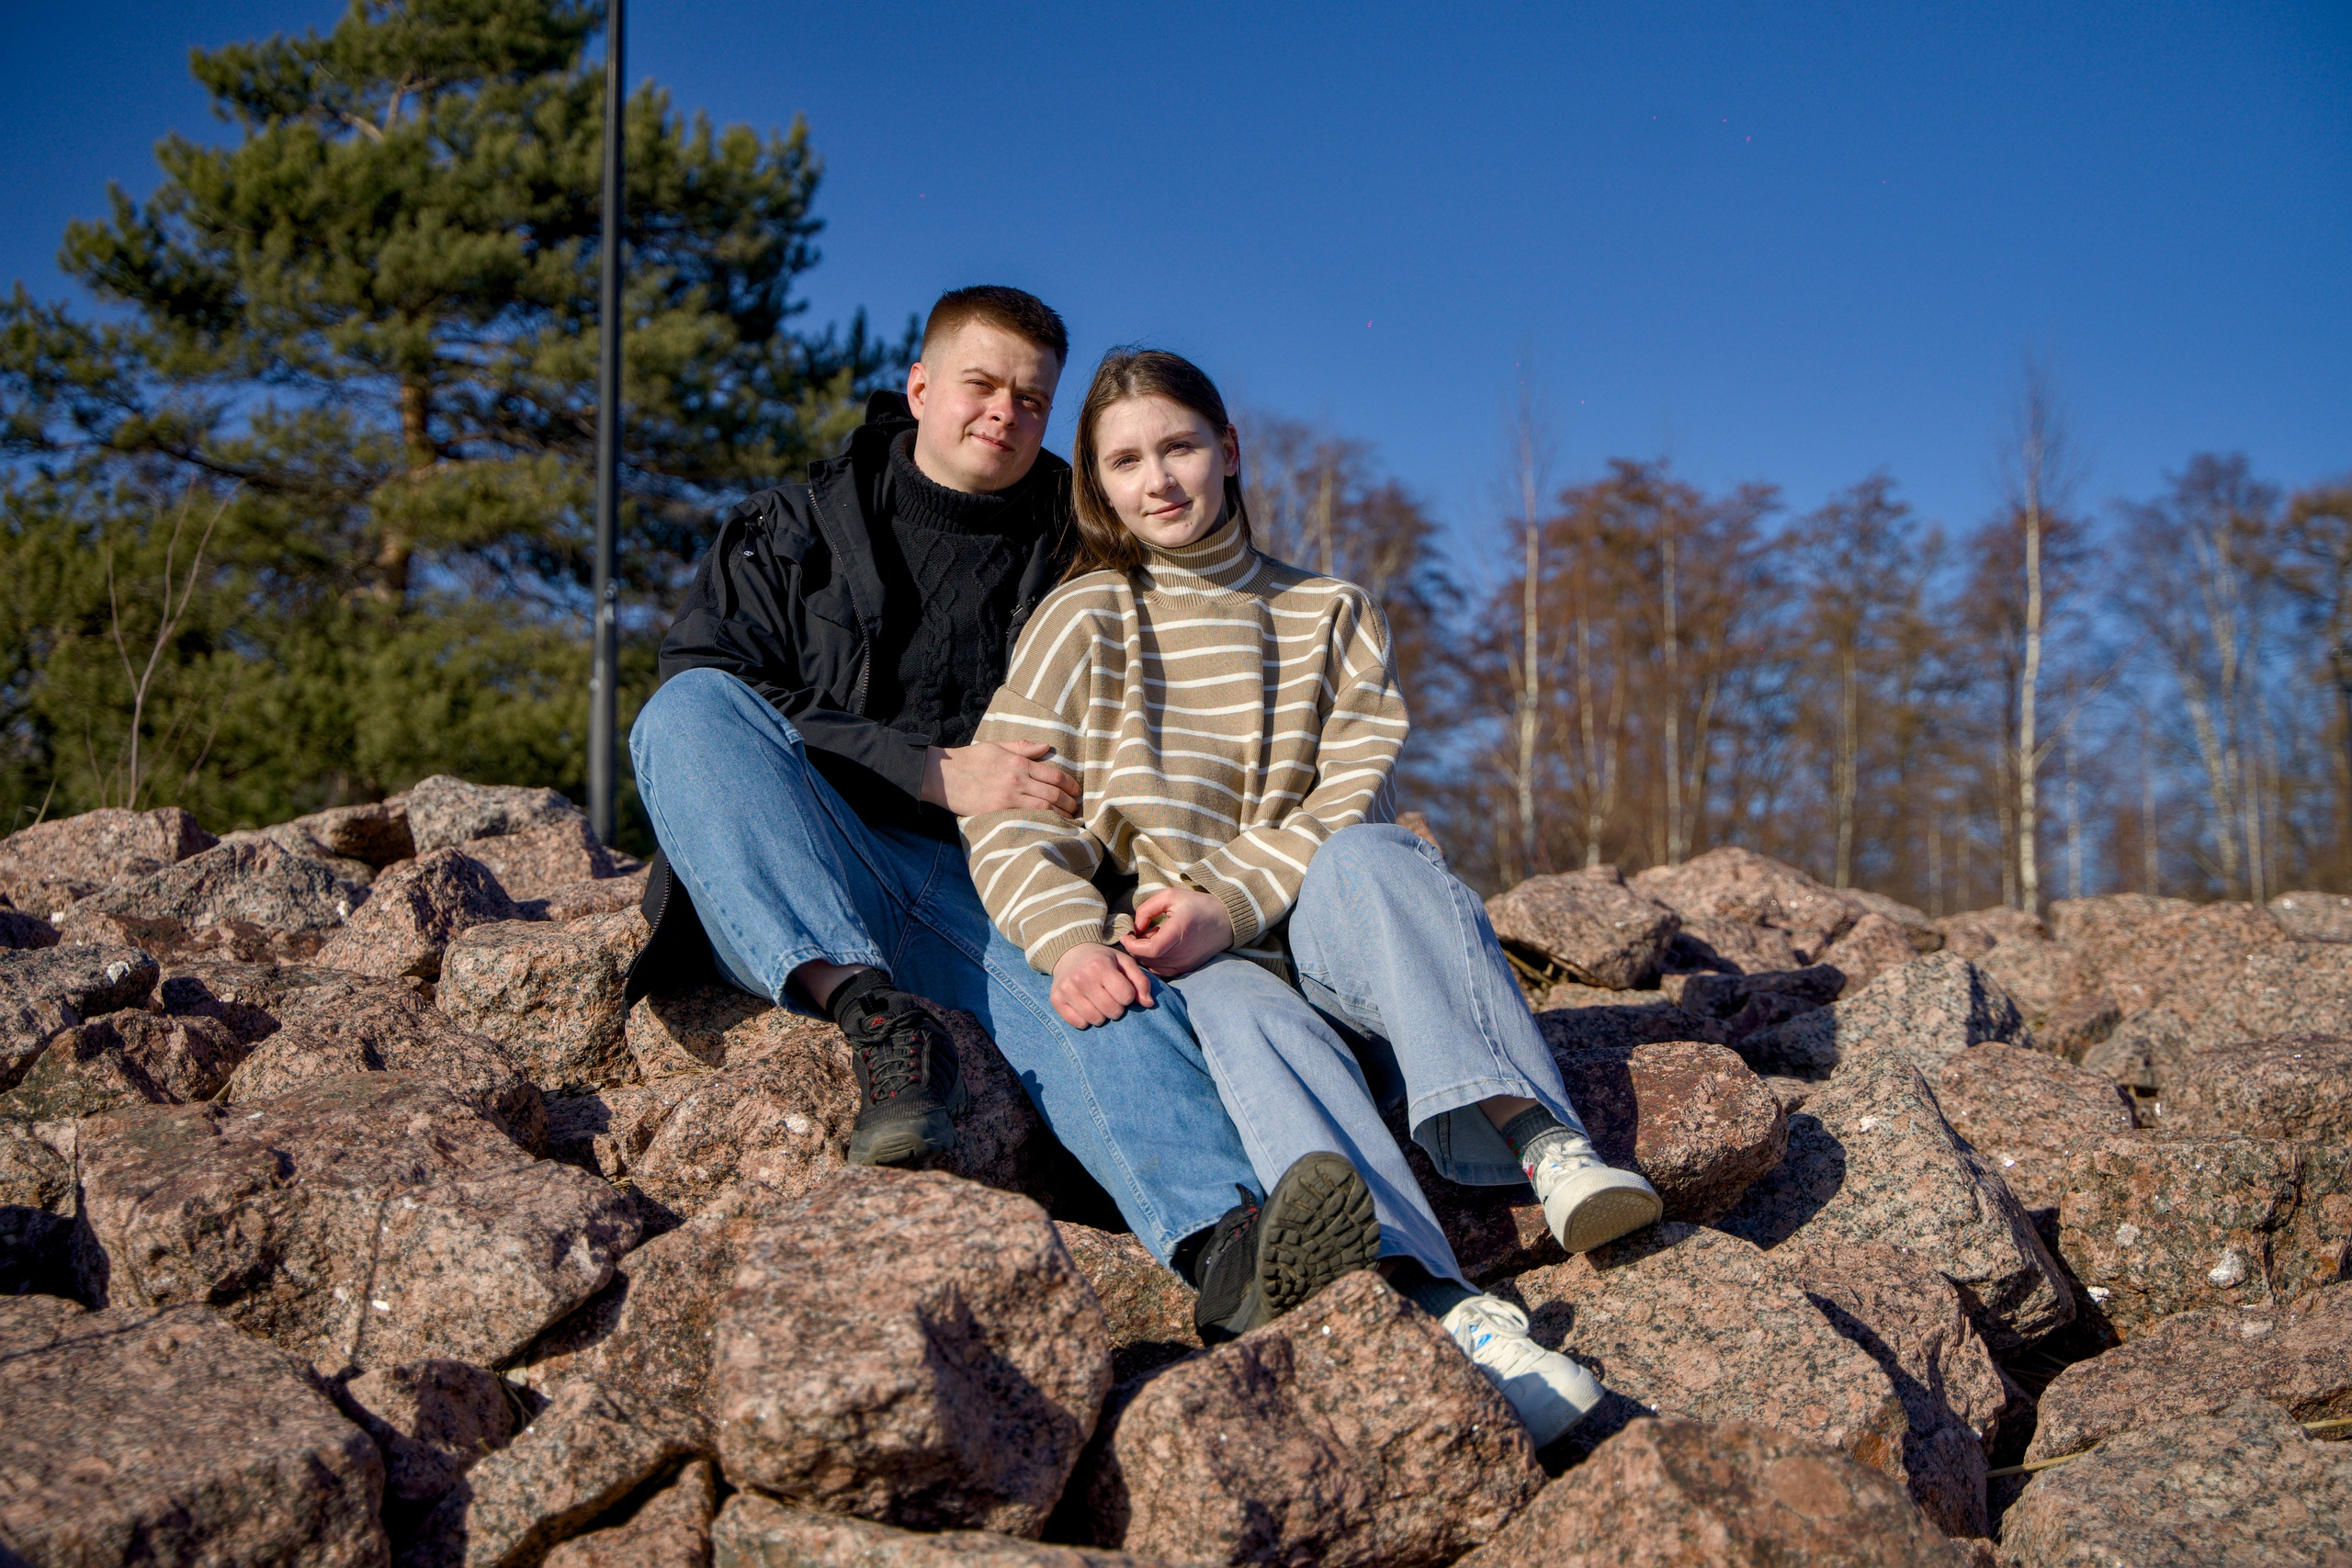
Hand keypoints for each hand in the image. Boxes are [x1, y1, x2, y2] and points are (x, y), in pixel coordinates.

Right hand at [924, 740, 1079, 817]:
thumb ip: (1022, 747)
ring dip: (1060, 814)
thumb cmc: (969, 760)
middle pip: (1053, 793)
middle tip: (1076, 808)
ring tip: (1068, 819)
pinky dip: (1042, 822)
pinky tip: (1050, 826)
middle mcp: (1017, 779)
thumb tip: (1046, 747)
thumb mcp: (996, 747)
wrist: (943, 775)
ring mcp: (1008, 797)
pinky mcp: (998, 811)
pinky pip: (1026, 818)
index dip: (1070, 785)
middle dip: (1069, 802)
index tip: (1077, 791)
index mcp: (1018, 762)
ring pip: (1044, 808)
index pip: (1053, 775)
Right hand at [1050, 942, 1156, 1027]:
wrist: (1070, 952)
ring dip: (1102, 1014)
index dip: (1128, 996)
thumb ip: (1140, 981)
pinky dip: (1085, 1019)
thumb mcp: (1124, 962)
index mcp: (1100, 965)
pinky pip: (1078, 1023)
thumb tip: (1149, 1003)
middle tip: (1110, 996)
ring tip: (1098, 1001)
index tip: (1121, 989)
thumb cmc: (1102, 959)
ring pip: (1096, 1020)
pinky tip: (1085, 1006)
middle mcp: (1081, 977)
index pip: (1126, 996)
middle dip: (1116, 1007)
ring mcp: (1067, 990)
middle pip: (1112, 1011)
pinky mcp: (1056, 1000)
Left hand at [1119, 886, 1233, 979]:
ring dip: (1144, 956)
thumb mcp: (1170, 896)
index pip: (1148, 950)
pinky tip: (1159, 948)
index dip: (1131, 945)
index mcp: (1178, 931)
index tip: (1127, 935)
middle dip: (1136, 948)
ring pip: (1153, 967)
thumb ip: (1147, 909)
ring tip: (1151, 939)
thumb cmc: (1198, 906)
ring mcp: (1186, 963)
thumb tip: (1135, 927)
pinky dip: (1154, 962)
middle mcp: (1183, 952)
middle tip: (1138, 934)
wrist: (1226, 921)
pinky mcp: (1187, 969)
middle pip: (1147, 960)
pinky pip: (1162, 971)